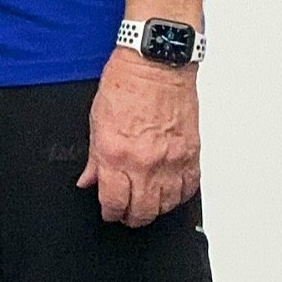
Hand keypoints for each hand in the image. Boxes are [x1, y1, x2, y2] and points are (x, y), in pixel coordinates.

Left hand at [78, 49, 199, 226]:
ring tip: (147, 205)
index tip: (110, 213)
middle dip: (131, 218)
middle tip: (127, 214)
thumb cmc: (126, 84)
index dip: (110, 213)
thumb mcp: (96, 122)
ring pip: (166, 205)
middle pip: (142, 211)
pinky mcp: (191, 153)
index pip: (113, 202)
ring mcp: (171, 160)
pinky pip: (189, 188)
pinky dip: (178, 195)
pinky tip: (170, 193)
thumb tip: (89, 181)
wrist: (156, 64)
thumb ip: (94, 159)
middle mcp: (145, 161)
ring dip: (155, 209)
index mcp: (116, 154)